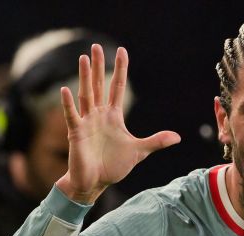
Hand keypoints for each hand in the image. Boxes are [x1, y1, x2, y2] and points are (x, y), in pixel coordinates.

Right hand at [56, 44, 180, 203]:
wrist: (96, 182)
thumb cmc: (114, 166)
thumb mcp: (139, 151)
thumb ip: (156, 141)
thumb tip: (177, 137)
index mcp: (113, 116)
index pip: (116, 87)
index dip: (119, 70)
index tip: (122, 51)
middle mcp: (98, 115)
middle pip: (98, 85)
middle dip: (98, 66)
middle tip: (95, 46)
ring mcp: (86, 122)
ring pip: (86, 95)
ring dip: (84, 77)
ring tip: (82, 58)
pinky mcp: (76, 133)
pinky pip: (72, 115)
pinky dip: (68, 104)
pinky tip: (65, 90)